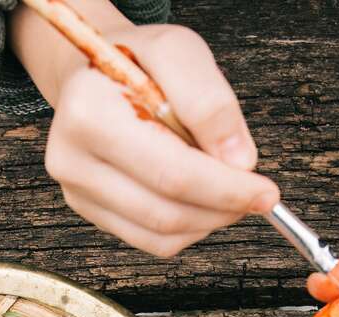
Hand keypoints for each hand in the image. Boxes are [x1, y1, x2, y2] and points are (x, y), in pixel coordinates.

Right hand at [23, 20, 279, 256]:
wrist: (97, 75)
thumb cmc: (141, 62)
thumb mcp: (181, 52)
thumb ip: (211, 102)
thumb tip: (238, 163)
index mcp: (89, 112)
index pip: (171, 172)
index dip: (227, 189)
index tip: (267, 193)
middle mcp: (71, 158)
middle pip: (166, 211)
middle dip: (223, 209)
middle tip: (258, 196)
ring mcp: (76, 190)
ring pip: (161, 235)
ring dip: (209, 221)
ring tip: (228, 191)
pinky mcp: (87, 210)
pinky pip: (152, 242)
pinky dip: (189, 228)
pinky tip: (200, 201)